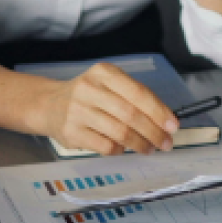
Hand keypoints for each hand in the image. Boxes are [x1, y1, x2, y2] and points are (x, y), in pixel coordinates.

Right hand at [34, 63, 179, 155]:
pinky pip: (105, 146)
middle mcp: (89, 89)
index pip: (138, 93)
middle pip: (130, 115)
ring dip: (140, 144)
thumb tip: (164, 119)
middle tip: (165, 143)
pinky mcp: (71, 133)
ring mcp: (78, 111)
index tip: (173, 126)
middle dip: (153, 132)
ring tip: (149, 148)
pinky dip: (120, 150)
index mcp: (104, 73)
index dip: (159, 111)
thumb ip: (133, 96)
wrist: (49, 104)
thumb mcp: (108, 84)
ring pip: (119, 133)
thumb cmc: (88, 95)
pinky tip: (123, 148)